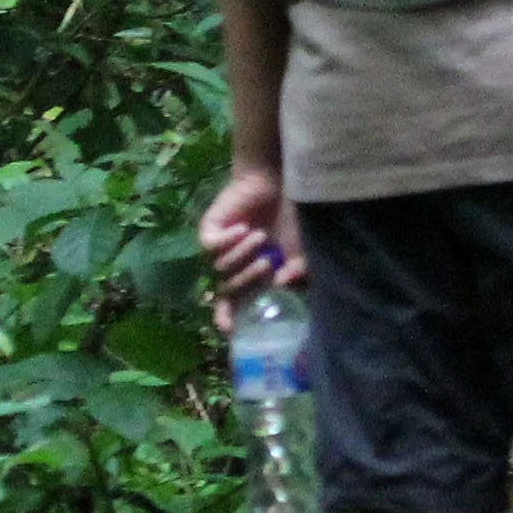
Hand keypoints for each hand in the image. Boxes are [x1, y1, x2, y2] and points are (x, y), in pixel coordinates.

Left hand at [199, 164, 305, 332]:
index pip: (236, 306)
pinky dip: (228, 241)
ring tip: (261, 237)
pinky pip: (211, 247)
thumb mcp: (303, 249)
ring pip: (221, 268)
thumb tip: (281, 285)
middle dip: (246, 281)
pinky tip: (244, 229)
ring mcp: (220, 250)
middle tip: (266, 265)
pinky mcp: (210, 231)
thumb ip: (298, 271)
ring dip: (242, 254)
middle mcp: (233, 268)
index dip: (232, 319)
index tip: (233, 331)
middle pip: (228, 291)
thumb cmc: (292, 217)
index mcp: (253, 277)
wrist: (278, 181)